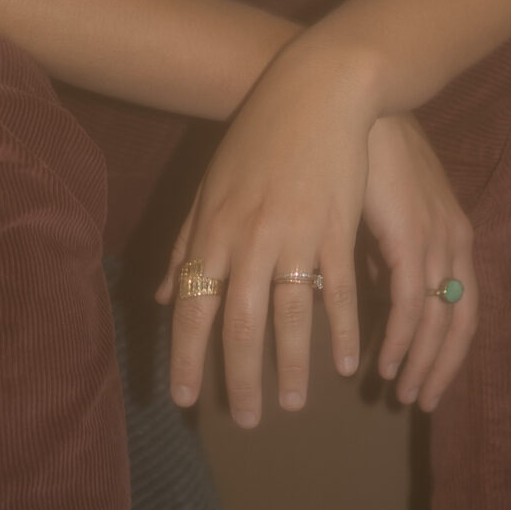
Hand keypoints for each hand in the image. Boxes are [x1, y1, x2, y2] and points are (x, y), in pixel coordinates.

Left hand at [157, 44, 369, 426]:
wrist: (314, 89)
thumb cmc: (259, 135)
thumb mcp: (212, 185)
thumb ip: (188, 244)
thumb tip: (165, 297)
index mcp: (213, 230)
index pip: (193, 309)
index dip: (187, 359)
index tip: (185, 400)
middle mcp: (248, 238)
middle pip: (237, 324)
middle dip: (238, 379)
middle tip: (245, 420)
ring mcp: (294, 233)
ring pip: (288, 316)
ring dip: (291, 367)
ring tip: (292, 405)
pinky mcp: (336, 226)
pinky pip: (338, 290)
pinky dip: (342, 330)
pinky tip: (345, 362)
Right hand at [361, 113, 476, 411]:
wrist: (352, 106)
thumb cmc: (359, 154)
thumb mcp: (379, 214)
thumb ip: (380, 256)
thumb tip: (368, 295)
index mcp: (453, 233)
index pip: (464, 307)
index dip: (448, 350)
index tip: (428, 381)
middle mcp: (455, 240)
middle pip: (461, 322)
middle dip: (441, 367)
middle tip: (419, 402)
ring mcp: (437, 240)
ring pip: (438, 321)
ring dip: (420, 363)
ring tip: (401, 393)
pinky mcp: (412, 237)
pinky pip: (411, 304)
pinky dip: (400, 339)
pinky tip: (384, 363)